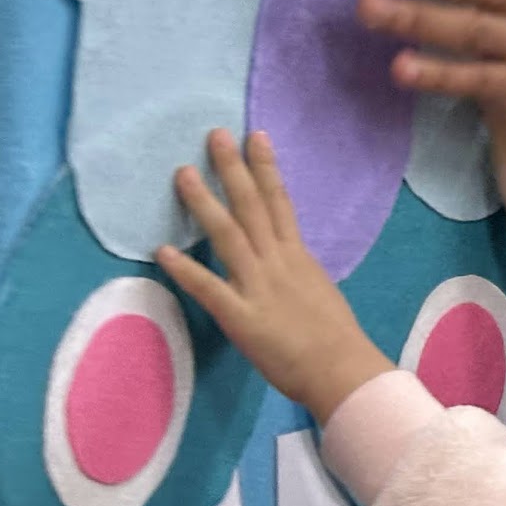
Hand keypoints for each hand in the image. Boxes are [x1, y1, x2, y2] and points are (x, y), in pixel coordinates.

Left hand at [158, 130, 393, 422]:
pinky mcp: (242, 317)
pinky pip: (209, 288)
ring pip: (229, 236)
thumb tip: (283, 261)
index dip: (266, 168)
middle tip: (215, 135)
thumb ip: (296, 273)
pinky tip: (163, 250)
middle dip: (233, 169)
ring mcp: (259, 287)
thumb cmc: (336, 338)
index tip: (255, 135)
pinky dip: (186, 268)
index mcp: (298, 257)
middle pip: (252, 207)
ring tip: (184, 174)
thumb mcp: (319, 292)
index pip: (280, 202)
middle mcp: (277, 263)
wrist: (342, 370)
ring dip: (205, 203)